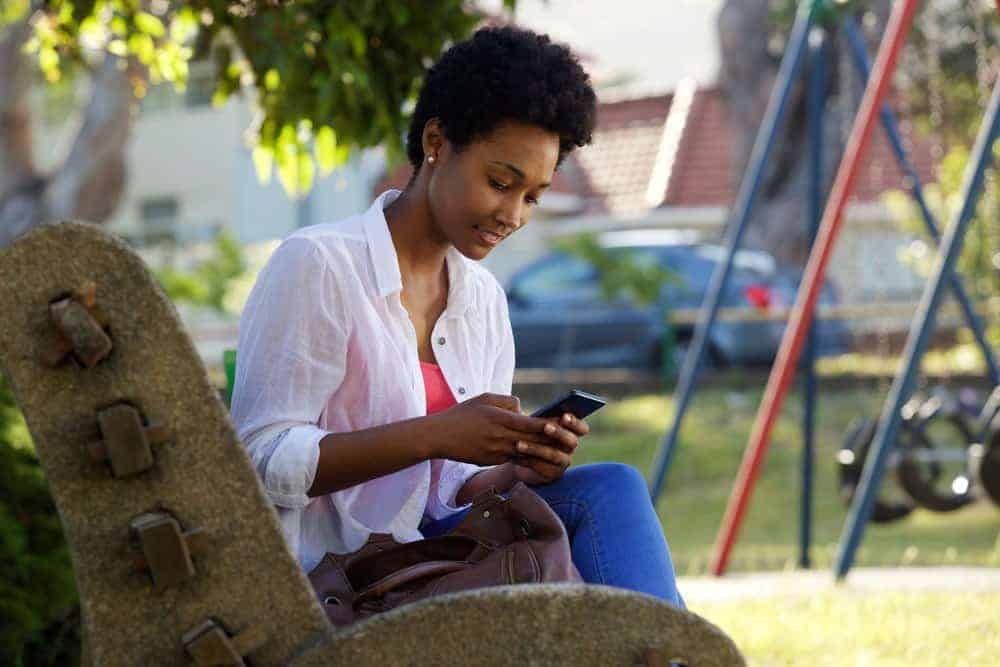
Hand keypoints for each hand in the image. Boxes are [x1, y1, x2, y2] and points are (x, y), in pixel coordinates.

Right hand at [428, 393, 570, 466]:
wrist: (439, 436)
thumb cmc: (462, 413)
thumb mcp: (484, 399)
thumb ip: (507, 402)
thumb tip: (524, 409)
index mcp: (499, 419)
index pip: (531, 424)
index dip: (550, 425)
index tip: (565, 423)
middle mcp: (500, 438)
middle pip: (533, 441)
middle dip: (552, 441)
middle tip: (571, 440)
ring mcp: (496, 452)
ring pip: (526, 454)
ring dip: (543, 454)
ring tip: (560, 452)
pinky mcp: (491, 461)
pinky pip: (514, 460)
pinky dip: (528, 459)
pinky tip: (539, 458)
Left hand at [512, 412, 589, 484]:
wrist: (522, 458)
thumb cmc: (531, 434)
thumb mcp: (535, 423)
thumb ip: (539, 417)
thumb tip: (523, 403)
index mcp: (571, 431)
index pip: (582, 428)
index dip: (575, 423)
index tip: (564, 416)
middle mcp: (570, 447)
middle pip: (572, 441)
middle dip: (559, 433)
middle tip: (546, 427)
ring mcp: (563, 462)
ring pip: (554, 455)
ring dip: (536, 448)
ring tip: (519, 444)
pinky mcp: (552, 474)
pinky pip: (542, 467)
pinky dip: (528, 461)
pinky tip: (515, 457)